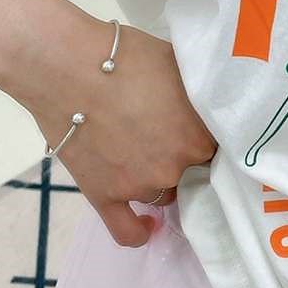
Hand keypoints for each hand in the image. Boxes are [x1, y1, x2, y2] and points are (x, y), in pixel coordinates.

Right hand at [16, 14, 216, 247]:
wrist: (65, 65)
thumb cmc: (123, 55)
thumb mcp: (178, 64)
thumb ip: (200, 93)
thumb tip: (213, 102)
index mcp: (200, 135)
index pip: (222, 151)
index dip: (208, 138)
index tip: (199, 129)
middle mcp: (177, 167)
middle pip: (194, 173)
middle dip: (184, 156)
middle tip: (166, 134)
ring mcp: (140, 186)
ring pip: (166, 194)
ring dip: (160, 180)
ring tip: (143, 154)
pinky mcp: (105, 196)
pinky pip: (127, 231)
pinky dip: (140, 232)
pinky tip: (148, 226)